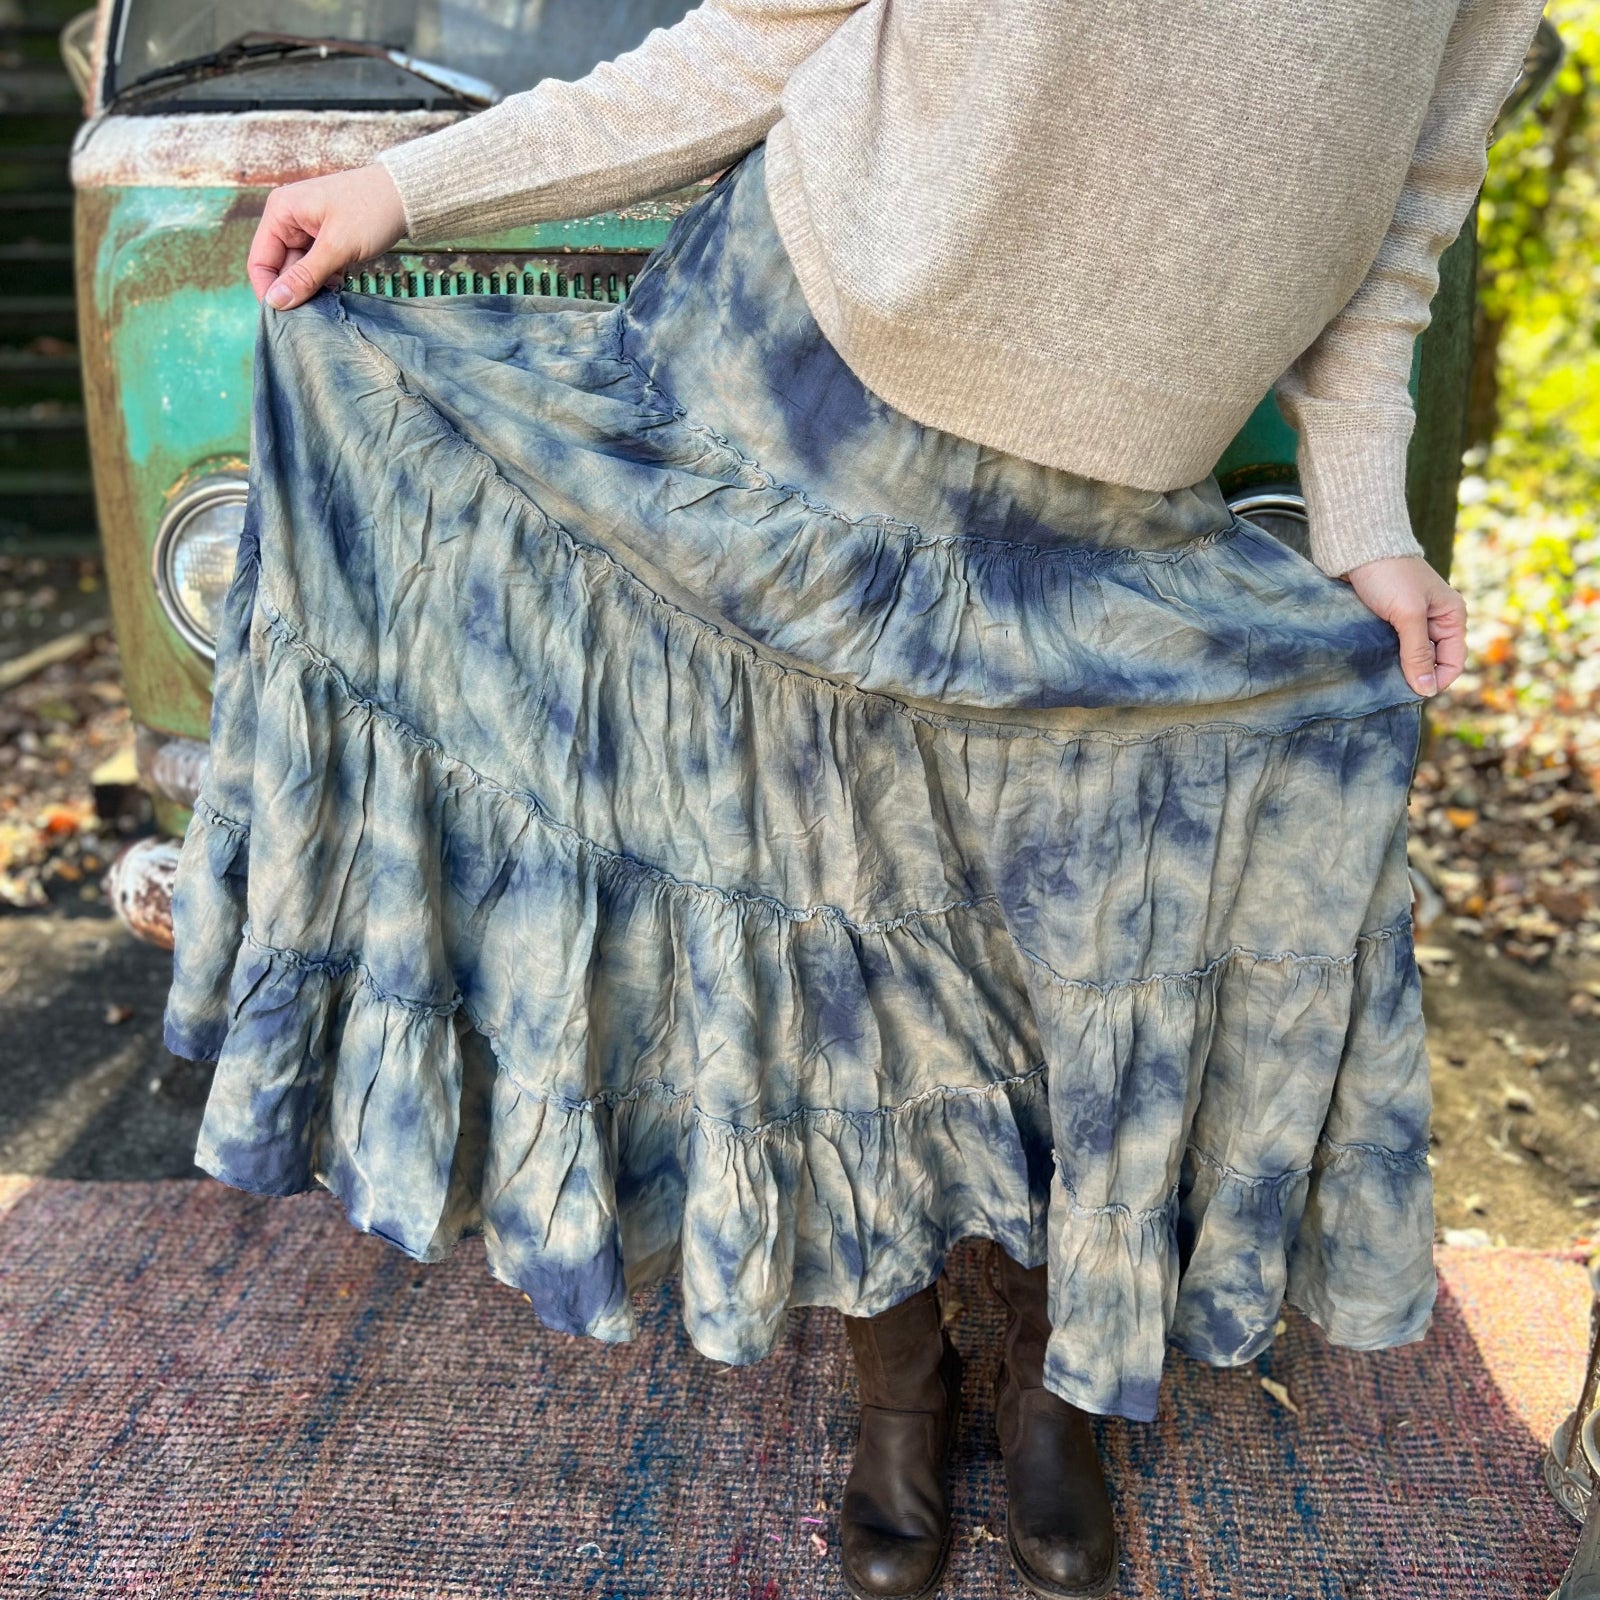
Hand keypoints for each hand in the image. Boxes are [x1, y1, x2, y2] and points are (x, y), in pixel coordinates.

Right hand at [247, 163, 407, 310]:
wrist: (406, 195)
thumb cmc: (371, 210)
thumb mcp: (337, 247)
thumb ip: (305, 276)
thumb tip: (275, 302)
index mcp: (281, 212)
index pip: (260, 260)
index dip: (269, 290)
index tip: (284, 318)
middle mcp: (288, 218)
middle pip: (279, 267)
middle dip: (294, 291)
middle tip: (313, 314)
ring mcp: (307, 228)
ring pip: (299, 269)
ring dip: (311, 288)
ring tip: (329, 300)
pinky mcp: (325, 238)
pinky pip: (316, 266)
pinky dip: (325, 280)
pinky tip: (339, 287)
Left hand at [1343, 553, 1466, 697]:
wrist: (1358, 548)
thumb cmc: (1388, 575)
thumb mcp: (1408, 615)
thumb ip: (1417, 652)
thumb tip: (1426, 690)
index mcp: (1452, 616)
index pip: (1453, 661)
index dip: (1436, 680)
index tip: (1412, 693)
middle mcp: (1436, 620)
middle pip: (1431, 661)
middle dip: (1415, 675)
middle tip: (1391, 687)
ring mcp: (1412, 620)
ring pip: (1410, 656)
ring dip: (1398, 668)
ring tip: (1380, 677)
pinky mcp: (1390, 619)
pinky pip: (1393, 647)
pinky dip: (1386, 657)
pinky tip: (1372, 664)